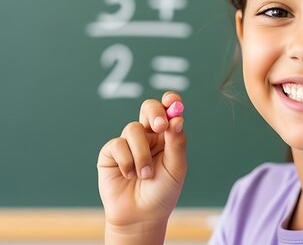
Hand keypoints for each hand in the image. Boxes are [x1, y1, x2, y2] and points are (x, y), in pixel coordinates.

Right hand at [97, 91, 186, 233]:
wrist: (141, 215)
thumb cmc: (163, 191)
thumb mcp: (176, 167)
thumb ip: (176, 142)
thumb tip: (177, 118)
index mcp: (167, 136)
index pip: (169, 110)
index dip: (170, 101)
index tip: (173, 101)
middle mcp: (149, 135)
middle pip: (148, 108)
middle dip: (154, 113)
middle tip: (160, 126)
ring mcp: (129, 142)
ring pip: (133, 129)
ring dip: (142, 154)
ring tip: (145, 174)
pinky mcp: (111, 152)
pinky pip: (118, 145)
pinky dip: (127, 161)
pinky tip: (129, 175)